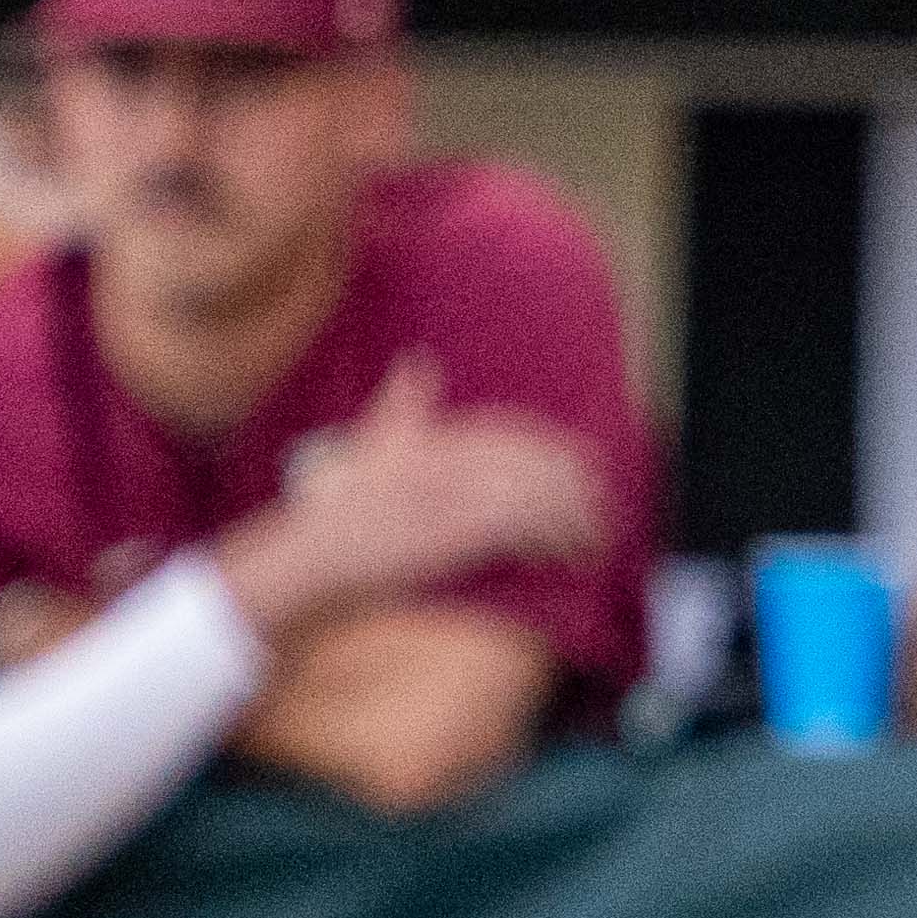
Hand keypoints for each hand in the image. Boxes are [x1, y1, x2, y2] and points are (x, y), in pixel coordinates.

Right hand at [212, 357, 610, 640]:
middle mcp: (449, 461)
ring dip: (572, 519)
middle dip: (574, 484)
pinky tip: (569, 556)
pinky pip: (520, 531)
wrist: (314, 555)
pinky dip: (551, 541)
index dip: (553, 449)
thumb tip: (419, 361)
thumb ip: (402, 405)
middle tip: (602, 503)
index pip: (511, 433)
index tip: (583, 462)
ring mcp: (454, 496)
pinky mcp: (457, 534)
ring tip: (596, 538)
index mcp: (436, 438)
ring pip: (534, 498)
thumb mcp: (372, 444)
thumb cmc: (341, 509)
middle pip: (533, 464)